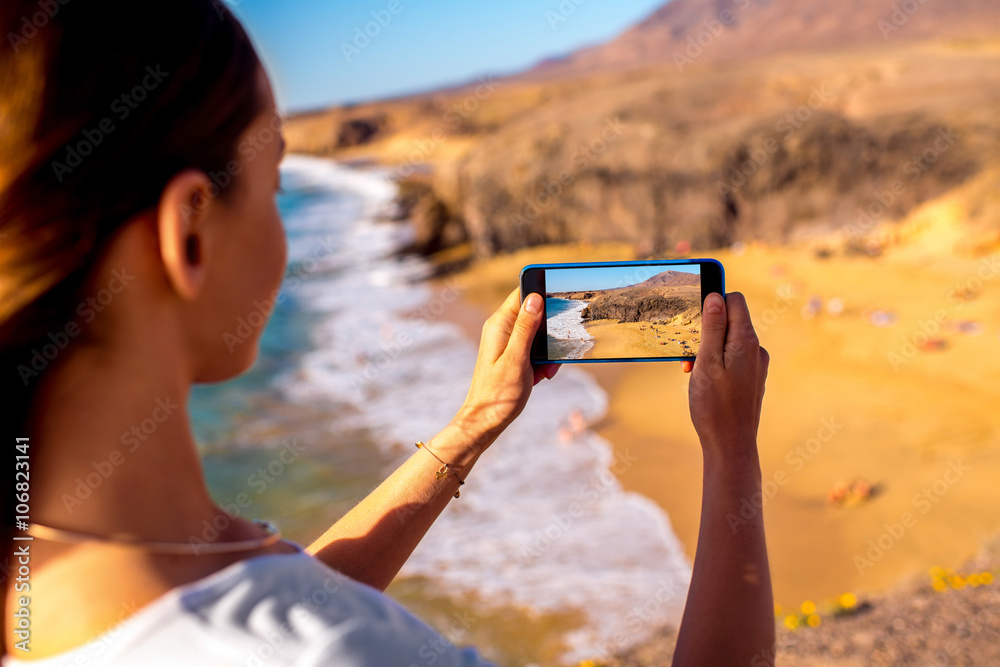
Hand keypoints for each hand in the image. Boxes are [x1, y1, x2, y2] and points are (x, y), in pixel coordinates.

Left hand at [452, 288, 558, 449]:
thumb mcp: (517, 359)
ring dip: (547, 350)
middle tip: (551, 354)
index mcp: (499, 324)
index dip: (542, 294)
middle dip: (549, 331)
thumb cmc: (499, 393)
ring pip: (538, 334)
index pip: (523, 294)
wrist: (486, 421)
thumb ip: (526, 328)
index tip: (560, 305)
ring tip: (544, 371)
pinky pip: (534, 349)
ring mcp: (507, 342)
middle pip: (535, 314)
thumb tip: (535, 297)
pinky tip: (540, 376)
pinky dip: (542, 361)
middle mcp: (501, 329)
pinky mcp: (513, 355)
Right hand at [686, 292, 768, 459]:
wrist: (731, 445)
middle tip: (690, 355)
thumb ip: (712, 328)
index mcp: (746, 341)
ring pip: (730, 341)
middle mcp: (756, 349)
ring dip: (709, 349)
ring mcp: (756, 365)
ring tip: (695, 372)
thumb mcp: (707, 362)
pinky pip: (734, 358)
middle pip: (730, 320)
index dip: (713, 303)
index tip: (694, 319)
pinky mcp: (752, 378)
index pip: (734, 300)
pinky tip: (706, 382)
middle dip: (707, 331)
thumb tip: (716, 296)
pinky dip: (717, 363)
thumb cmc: (714, 406)